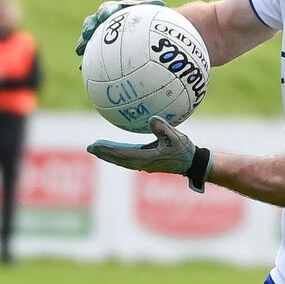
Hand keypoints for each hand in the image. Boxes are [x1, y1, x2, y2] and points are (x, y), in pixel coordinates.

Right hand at [76, 0, 164, 55]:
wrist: (145, 28)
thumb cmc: (148, 19)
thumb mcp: (151, 14)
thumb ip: (152, 9)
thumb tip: (160, 3)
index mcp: (115, 10)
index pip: (108, 8)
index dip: (105, 12)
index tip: (104, 16)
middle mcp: (105, 20)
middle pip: (93, 21)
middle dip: (89, 27)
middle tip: (87, 34)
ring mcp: (100, 32)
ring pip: (89, 37)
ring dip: (83, 43)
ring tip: (79, 51)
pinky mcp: (99, 45)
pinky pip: (91, 52)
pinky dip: (88, 59)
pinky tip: (83, 68)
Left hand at [87, 115, 212, 192]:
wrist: (193, 163)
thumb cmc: (186, 151)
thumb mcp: (177, 137)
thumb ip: (164, 128)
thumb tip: (151, 118)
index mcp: (147, 158)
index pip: (122, 154)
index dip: (108, 150)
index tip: (95, 145)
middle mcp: (143, 164)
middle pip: (119, 159)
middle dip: (104, 153)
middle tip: (91, 147)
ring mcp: (146, 164)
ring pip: (122, 160)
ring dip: (110, 155)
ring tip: (98, 149)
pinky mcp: (149, 163)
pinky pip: (129, 159)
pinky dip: (119, 155)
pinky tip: (116, 150)